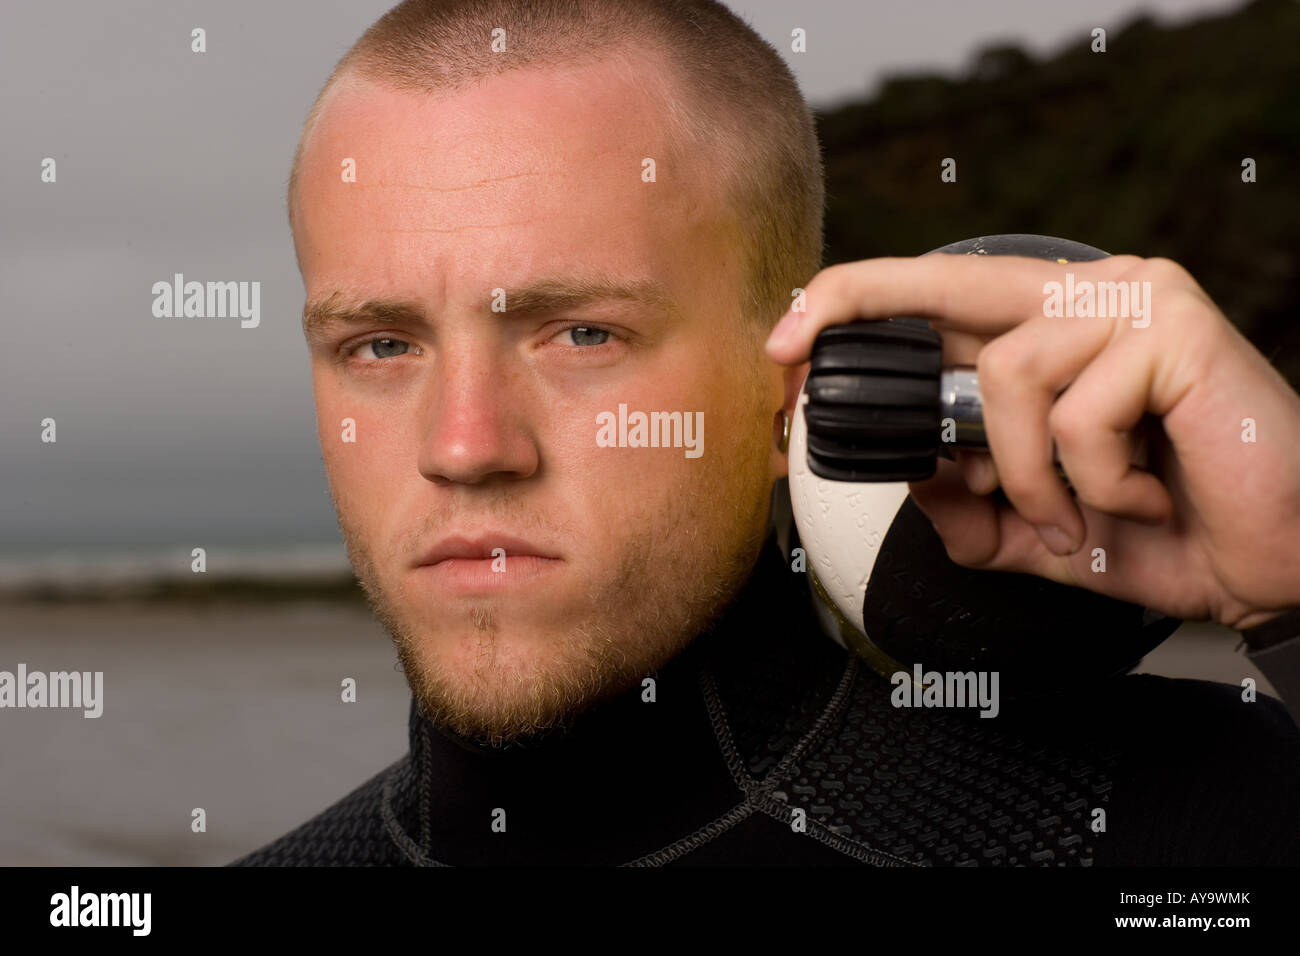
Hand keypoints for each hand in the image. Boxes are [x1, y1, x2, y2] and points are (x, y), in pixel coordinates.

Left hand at [765, 254, 1299, 629]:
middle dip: (851, 303)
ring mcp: (1133, 303)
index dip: (852, 312)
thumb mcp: (1038, 527)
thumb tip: (905, 468)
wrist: (1279, 565)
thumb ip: (970, 502)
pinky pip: (1072, 414)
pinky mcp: (1174, 329)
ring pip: (1002, 375)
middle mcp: (1086, 298)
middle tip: (787, 350)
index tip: (784, 351)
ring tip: (1081, 515)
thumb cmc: (1169, 531)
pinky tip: (1143, 495)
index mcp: (1051, 331)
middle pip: (942, 280)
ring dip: (1025, 476)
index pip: (936, 301)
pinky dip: (1092, 483)